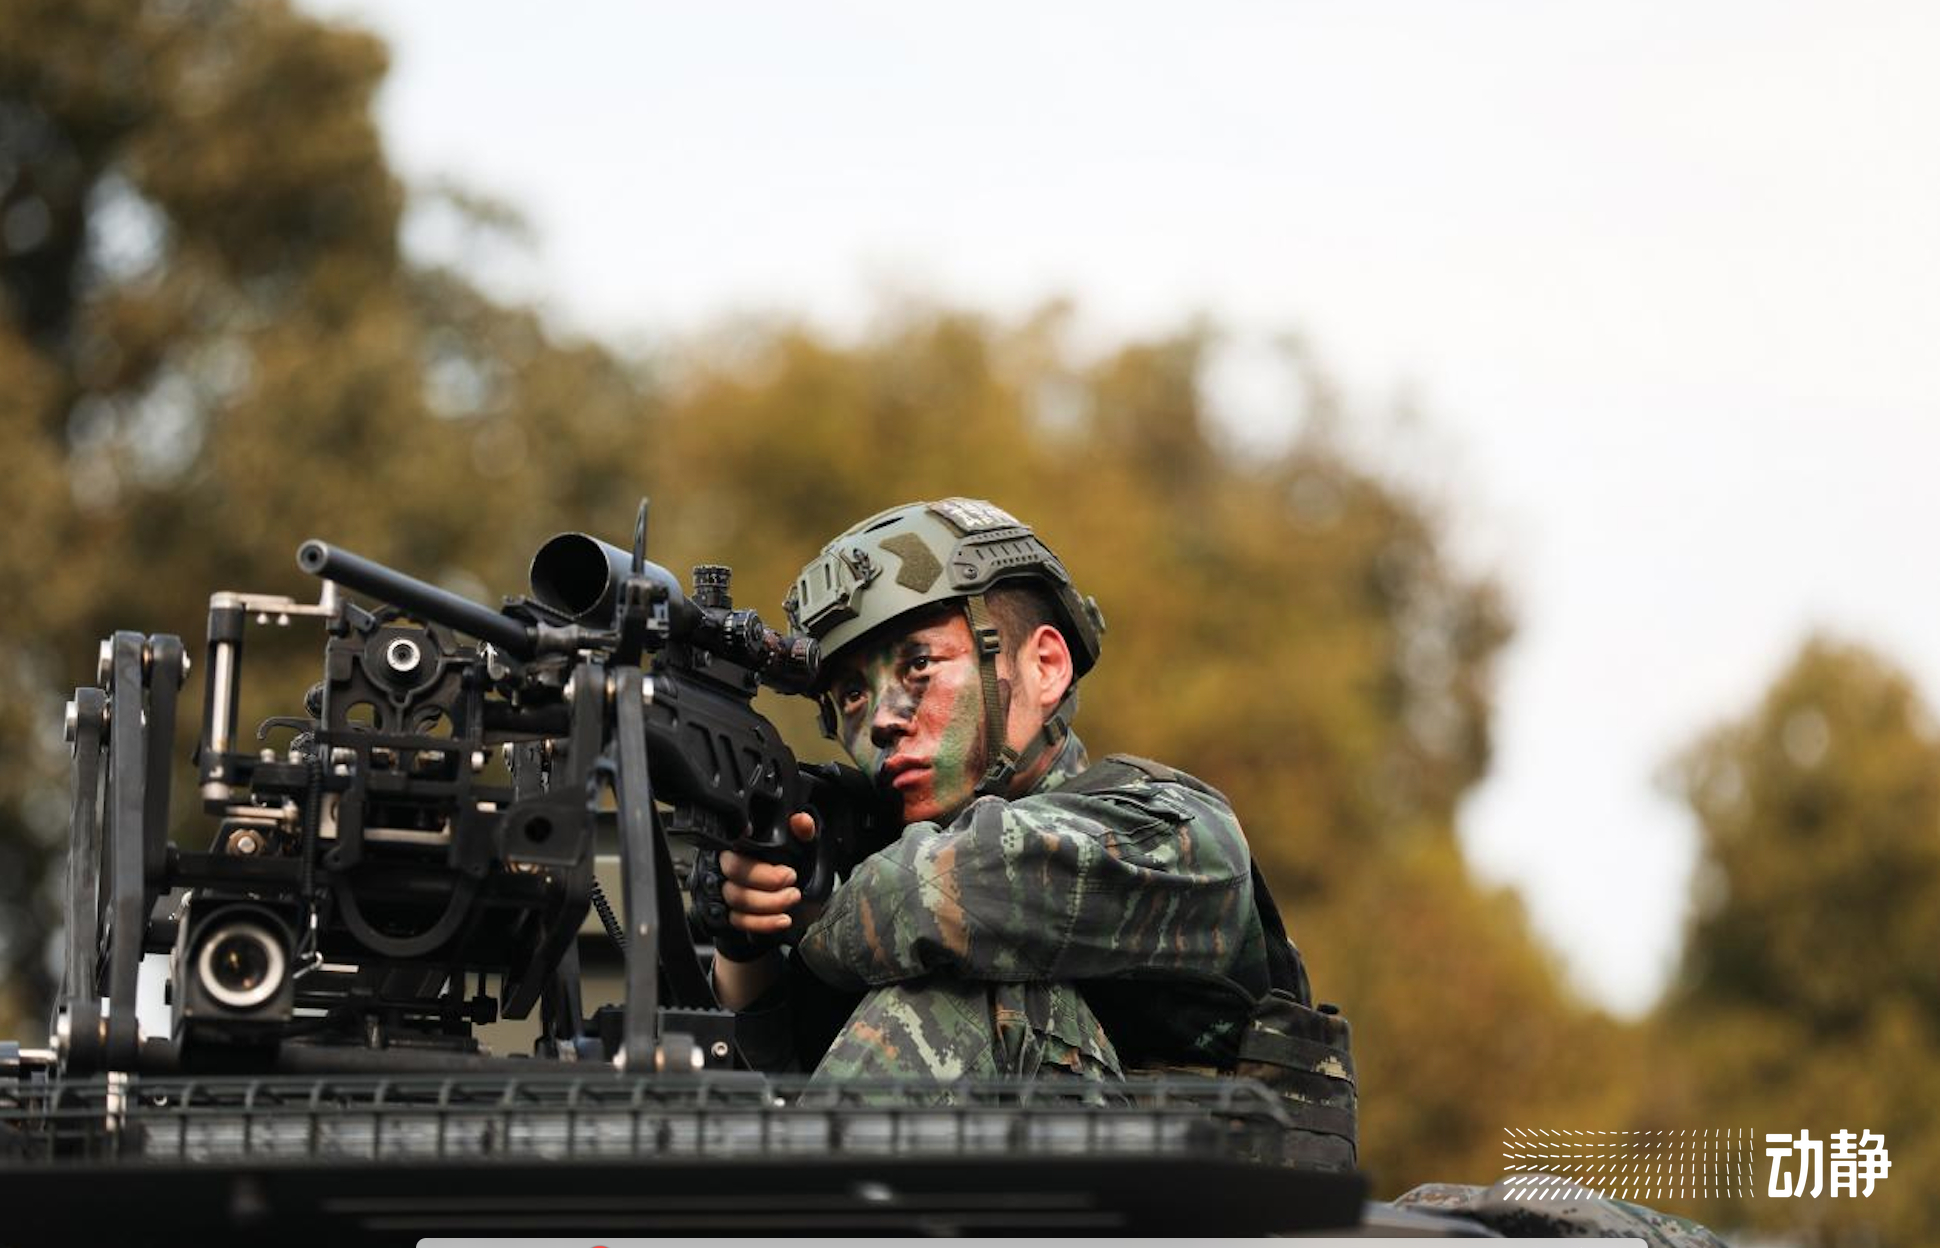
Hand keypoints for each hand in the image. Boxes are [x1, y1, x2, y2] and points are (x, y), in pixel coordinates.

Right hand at [710, 812, 820, 1009]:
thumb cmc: (790, 869)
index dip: (742, 843)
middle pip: (734, 870)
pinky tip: (782, 920)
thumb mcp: (802, 848)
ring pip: (736, 897)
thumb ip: (803, 832)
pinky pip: (739, 921)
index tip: (758, 843)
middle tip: (791, 878)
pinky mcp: (730, 915)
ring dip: (768, 901)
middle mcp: (728, 866)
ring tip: (792, 897)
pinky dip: (763, 923)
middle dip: (765, 877)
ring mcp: (727, 891)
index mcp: (742, 844)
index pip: (733, 840)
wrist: (792, 903)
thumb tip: (801, 821)